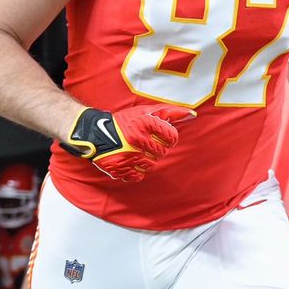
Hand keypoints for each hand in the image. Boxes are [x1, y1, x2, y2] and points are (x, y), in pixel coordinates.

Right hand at [60, 104, 197, 181]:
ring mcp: (129, 155)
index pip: (172, 136)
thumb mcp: (146, 112)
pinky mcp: (120, 168)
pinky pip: (138, 175)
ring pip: (151, 165)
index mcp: (146, 123)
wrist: (95, 133)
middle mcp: (138, 139)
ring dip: (146, 160)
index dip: (167, 137)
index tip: (159, 135)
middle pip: (162, 152)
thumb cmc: (125, 122)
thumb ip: (171, 113)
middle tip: (144, 143)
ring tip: (135, 151)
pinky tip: (129, 160)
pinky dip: (135, 170)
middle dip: (156, 148)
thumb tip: (193, 115)